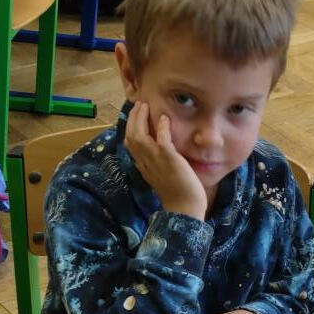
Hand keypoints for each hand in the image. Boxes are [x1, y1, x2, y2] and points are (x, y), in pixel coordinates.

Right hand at [124, 102, 206, 221]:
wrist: (185, 209)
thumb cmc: (177, 194)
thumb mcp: (161, 176)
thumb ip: (156, 163)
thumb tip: (155, 150)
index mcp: (142, 166)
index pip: (129, 143)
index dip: (130, 126)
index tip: (135, 114)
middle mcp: (145, 163)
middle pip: (131, 136)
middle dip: (133, 118)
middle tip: (139, 104)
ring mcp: (156, 162)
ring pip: (140, 135)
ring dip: (142, 119)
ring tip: (146, 106)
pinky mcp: (170, 160)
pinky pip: (162, 140)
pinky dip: (162, 128)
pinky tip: (165, 118)